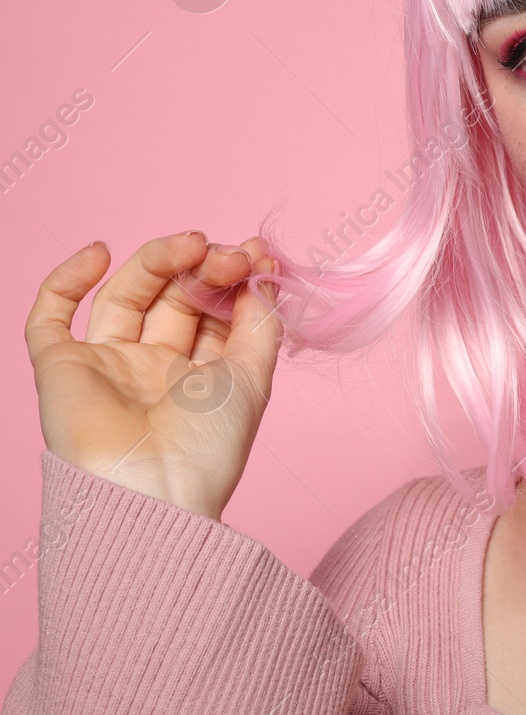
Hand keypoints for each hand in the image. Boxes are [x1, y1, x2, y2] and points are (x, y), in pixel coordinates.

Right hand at [24, 231, 282, 521]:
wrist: (151, 492)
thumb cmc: (209, 445)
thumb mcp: (254, 376)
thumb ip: (261, 321)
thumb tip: (265, 271)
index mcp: (200, 372)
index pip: (212, 308)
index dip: (232, 278)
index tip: (257, 253)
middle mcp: (153, 366)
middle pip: (172, 295)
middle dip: (203, 268)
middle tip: (227, 255)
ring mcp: (107, 364)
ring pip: (125, 294)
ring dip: (158, 260)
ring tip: (193, 243)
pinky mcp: (61, 367)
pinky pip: (50, 317)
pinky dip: (66, 279)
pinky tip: (100, 251)